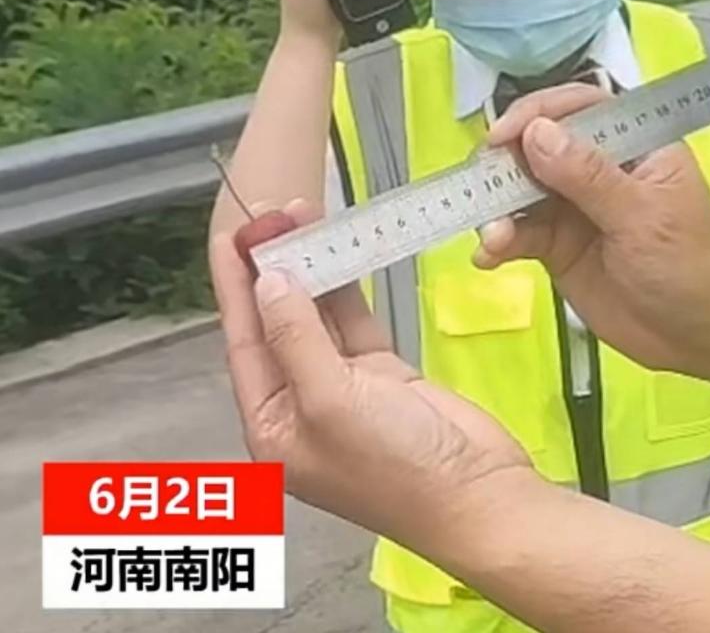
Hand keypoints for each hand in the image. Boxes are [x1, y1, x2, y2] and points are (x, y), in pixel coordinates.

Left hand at [211, 201, 531, 554]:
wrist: (480, 495)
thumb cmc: (394, 463)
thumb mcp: (329, 401)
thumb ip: (295, 336)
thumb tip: (268, 281)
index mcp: (272, 425)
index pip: (244, 343)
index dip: (235, 286)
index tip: (229, 235)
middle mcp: (301, 405)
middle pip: (278, 325)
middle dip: (274, 271)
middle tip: (274, 214)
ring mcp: (344, 387)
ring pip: (317, 318)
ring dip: (311, 271)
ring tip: (304, 217)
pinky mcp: (382, 374)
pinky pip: (354, 322)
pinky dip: (346, 288)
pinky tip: (339, 250)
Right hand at [475, 84, 709, 383]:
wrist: (694, 336)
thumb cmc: (688, 266)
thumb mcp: (643, 217)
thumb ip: (588, 177)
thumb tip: (535, 133)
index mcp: (631, 146)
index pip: (579, 109)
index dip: (537, 114)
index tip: (501, 137)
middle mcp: (596, 170)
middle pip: (538, 148)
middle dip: (505, 165)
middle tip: (479, 187)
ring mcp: (571, 208)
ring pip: (520, 193)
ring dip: (497, 211)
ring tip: (491, 239)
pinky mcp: (554, 246)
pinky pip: (517, 236)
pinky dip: (497, 244)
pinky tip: (487, 257)